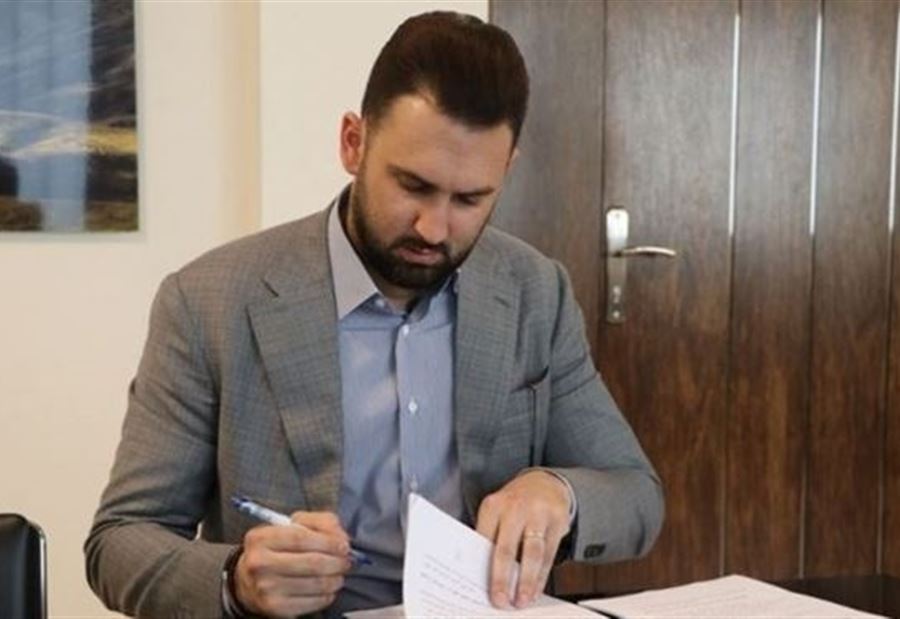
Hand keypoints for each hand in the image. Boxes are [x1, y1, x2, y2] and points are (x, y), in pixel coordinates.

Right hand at [234, 511, 352, 617]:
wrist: (249, 580)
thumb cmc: (279, 548)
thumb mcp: (294, 525)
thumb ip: (320, 522)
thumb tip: (341, 538)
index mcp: (261, 538)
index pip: (301, 537)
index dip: (329, 541)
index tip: (344, 545)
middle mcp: (259, 563)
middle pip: (312, 562)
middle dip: (337, 562)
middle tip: (347, 561)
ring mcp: (266, 588)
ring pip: (316, 584)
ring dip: (336, 579)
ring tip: (339, 574)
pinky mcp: (275, 608)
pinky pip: (313, 602)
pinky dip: (327, 595)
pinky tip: (327, 588)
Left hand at [476, 471, 571, 608]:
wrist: (545, 482)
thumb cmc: (514, 504)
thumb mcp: (497, 512)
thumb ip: (491, 536)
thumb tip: (485, 574)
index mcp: (493, 506)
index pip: (483, 540)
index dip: (481, 566)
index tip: (478, 588)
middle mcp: (514, 507)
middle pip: (506, 548)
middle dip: (502, 578)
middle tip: (500, 600)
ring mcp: (538, 513)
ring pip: (532, 552)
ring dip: (527, 580)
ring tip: (522, 599)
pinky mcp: (557, 520)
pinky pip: (549, 553)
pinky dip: (542, 575)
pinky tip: (537, 588)